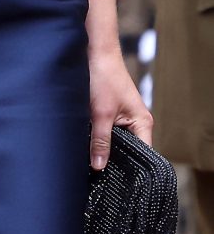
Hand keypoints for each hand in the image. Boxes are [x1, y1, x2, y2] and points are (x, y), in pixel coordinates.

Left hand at [90, 45, 150, 172]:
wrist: (95, 54)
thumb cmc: (104, 78)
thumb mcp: (100, 113)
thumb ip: (100, 141)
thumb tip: (99, 167)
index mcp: (143, 123)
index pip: (144, 154)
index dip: (130, 168)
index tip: (114, 179)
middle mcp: (137, 123)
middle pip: (129, 150)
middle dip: (114, 159)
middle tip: (99, 173)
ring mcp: (124, 119)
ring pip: (116, 142)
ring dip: (104, 148)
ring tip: (92, 162)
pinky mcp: (111, 115)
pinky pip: (108, 133)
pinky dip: (99, 138)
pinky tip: (88, 146)